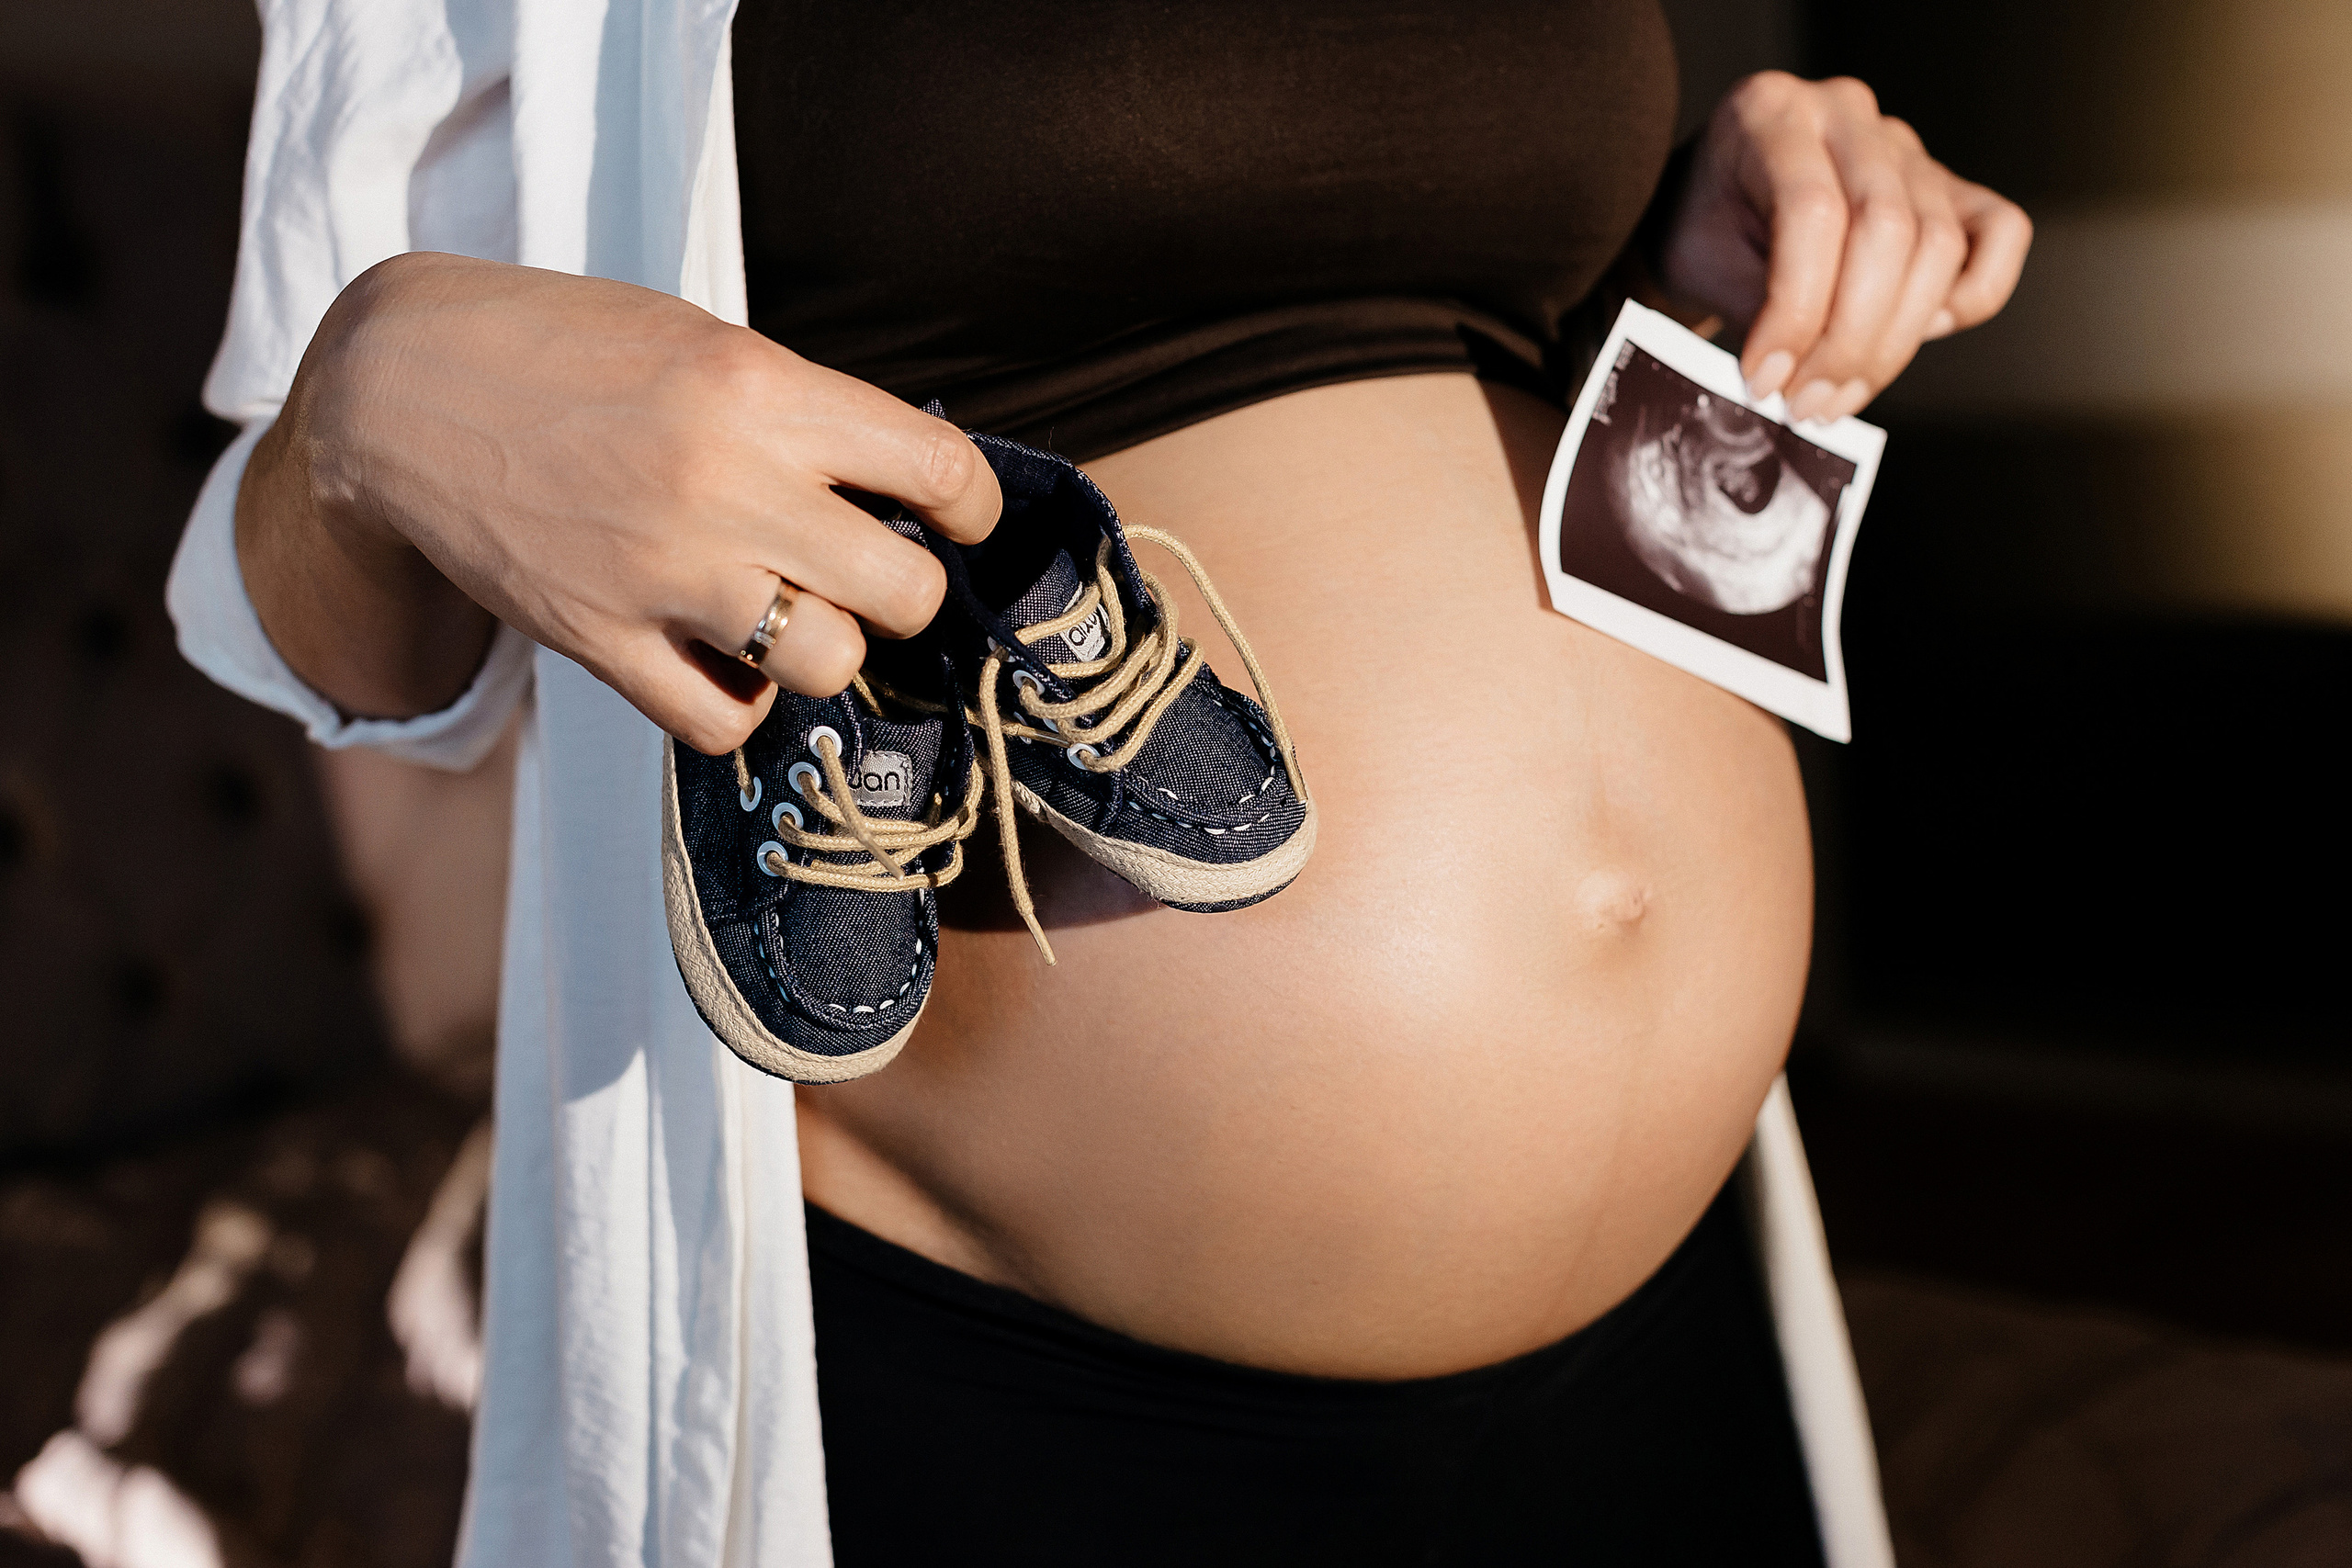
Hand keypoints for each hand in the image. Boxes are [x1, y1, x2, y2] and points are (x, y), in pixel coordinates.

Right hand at [242, 252, 998, 752]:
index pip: (937, 471)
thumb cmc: (565, 352)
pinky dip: (739, 702)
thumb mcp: (702, 344)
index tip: (955, 517)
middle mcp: (725, 486)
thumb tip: (905, 493)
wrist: (398, 390)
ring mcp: (662, 574)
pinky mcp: (602, 641)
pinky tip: (718, 656)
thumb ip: (803, 415)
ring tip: (786, 610)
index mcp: (759, 390)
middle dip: (907, 589)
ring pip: (828, 664)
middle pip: (906, 593)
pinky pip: (724, 721)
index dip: (969, 507)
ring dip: (824, 646)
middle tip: (869, 571)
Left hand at [1655, 72, 2031, 422]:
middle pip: (1887, 230)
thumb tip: (1800, 383)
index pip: (1813, 213)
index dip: (1796, 311)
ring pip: (1938, 246)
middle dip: (1848, 339)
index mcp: (1772, 115)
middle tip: (1807, 403)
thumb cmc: (1706, 232)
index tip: (1765, 380)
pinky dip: (1972, 296)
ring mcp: (1905, 146)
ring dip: (1893, 342)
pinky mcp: (1949, 185)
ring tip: (1837, 395)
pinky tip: (1916, 331)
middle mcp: (1848, 115)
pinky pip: (2001, 234)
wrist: (1715, 206)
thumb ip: (1753, 312)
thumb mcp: (1699, 264)